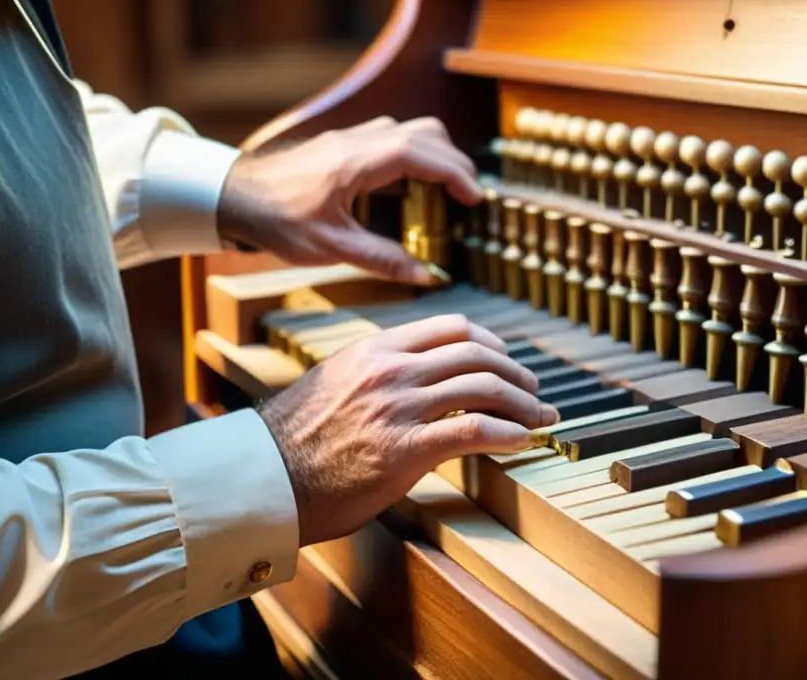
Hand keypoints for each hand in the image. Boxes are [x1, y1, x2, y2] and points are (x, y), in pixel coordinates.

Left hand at [217, 116, 482, 285]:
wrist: (230, 196)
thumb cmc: (276, 221)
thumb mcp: (330, 248)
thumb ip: (381, 259)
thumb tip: (425, 276)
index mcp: (358, 162)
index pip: (424, 154)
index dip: (456, 174)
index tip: (475, 198)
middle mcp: (358, 140)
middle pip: (425, 132)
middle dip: (454, 161)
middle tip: (466, 196)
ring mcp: (349, 137)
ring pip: (409, 128)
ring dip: (435, 152)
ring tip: (444, 189)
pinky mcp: (341, 143)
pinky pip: (390, 135)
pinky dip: (413, 152)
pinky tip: (408, 183)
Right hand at [259, 314, 559, 547]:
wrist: (266, 478)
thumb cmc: (298, 438)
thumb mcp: (337, 381)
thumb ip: (378, 372)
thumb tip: (419, 377)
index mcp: (376, 349)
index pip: (452, 327)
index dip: (491, 342)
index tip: (506, 358)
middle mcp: (392, 369)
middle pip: (477, 354)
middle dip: (516, 372)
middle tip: (534, 390)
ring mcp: (399, 407)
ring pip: (483, 388)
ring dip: (523, 403)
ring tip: (540, 417)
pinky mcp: (405, 450)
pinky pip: (474, 432)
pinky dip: (508, 434)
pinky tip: (523, 441)